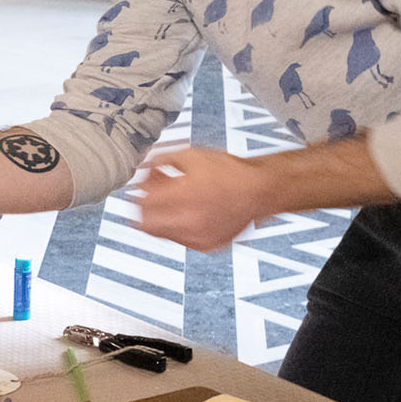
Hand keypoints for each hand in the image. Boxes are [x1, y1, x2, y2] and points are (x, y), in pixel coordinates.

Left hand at [136, 147, 268, 250]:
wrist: (262, 189)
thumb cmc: (230, 171)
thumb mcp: (190, 155)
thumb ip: (160, 160)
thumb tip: (143, 167)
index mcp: (184, 198)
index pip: (142, 203)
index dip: (139, 191)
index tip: (143, 183)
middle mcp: (190, 222)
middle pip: (146, 225)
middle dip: (143, 210)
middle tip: (149, 196)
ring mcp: (200, 238)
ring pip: (163, 234)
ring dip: (160, 218)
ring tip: (174, 200)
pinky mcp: (208, 246)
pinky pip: (182, 239)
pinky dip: (179, 226)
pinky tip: (189, 210)